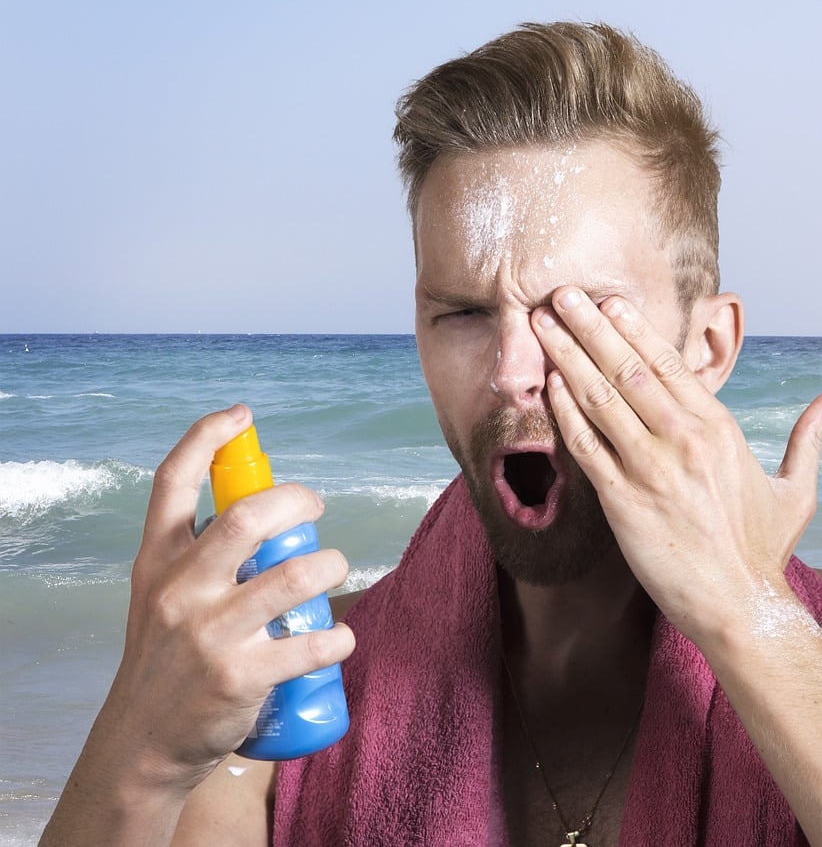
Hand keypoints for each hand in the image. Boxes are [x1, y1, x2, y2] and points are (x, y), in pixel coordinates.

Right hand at [97, 405, 353, 789]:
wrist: (143, 743)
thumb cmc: (165, 660)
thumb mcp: (158, 596)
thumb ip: (196, 556)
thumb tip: (262, 513)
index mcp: (157, 562)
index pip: (172, 483)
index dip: (206, 438)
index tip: (240, 415)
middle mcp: (179, 590)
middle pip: (247, 517)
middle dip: (298, 500)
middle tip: (314, 508)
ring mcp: (210, 633)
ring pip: (295, 575)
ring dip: (331, 565)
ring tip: (333, 570)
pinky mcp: (241, 675)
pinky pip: (312, 643)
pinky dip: (340, 638)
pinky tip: (340, 638)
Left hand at [531, 287, 821, 640]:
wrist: (740, 607)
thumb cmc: (764, 553)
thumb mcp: (797, 490)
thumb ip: (808, 438)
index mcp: (720, 430)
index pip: (670, 364)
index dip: (635, 329)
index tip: (610, 302)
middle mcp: (683, 441)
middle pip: (628, 369)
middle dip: (591, 327)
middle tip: (564, 292)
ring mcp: (650, 470)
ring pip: (600, 398)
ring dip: (568, 356)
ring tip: (544, 323)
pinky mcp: (623, 503)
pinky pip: (585, 446)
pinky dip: (564, 411)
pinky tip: (548, 383)